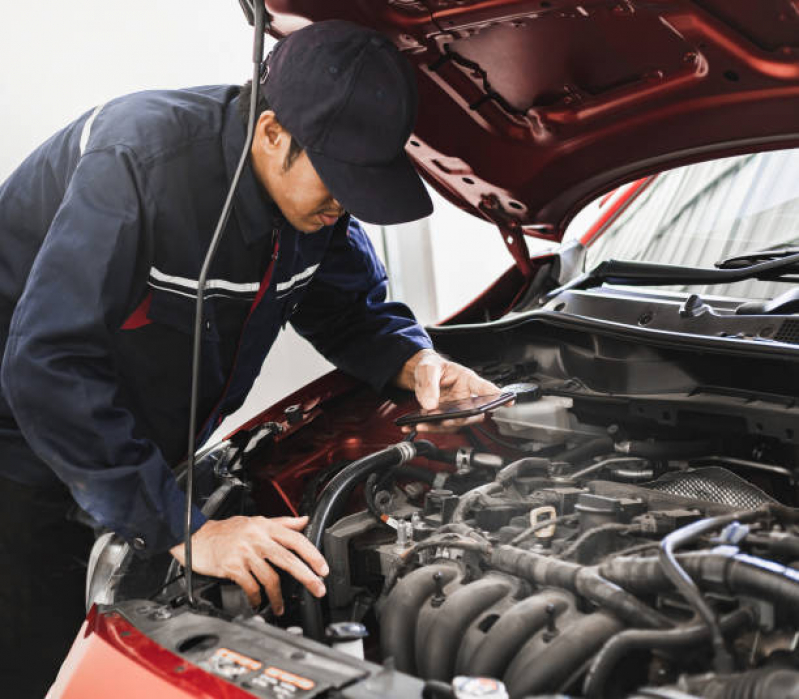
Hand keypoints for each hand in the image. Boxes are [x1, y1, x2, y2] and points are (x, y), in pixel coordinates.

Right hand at [170, 515, 327, 612]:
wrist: (193, 536)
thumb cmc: (225, 531)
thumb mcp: (255, 521)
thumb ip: (281, 522)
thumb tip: (304, 521)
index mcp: (265, 526)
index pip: (296, 539)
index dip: (312, 554)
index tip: (323, 569)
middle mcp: (256, 538)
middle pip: (288, 559)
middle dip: (307, 576)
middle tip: (318, 589)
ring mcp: (244, 552)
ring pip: (270, 577)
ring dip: (277, 597)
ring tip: (280, 606)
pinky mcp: (232, 566)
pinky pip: (251, 586)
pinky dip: (257, 598)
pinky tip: (258, 603)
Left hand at [396, 349, 499, 431]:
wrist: (419, 374)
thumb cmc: (431, 366)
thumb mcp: (428, 368)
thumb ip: (429, 384)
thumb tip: (431, 404)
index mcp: (467, 379)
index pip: (485, 388)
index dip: (498, 396)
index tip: (508, 402)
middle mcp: (465, 396)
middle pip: (473, 413)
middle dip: (462, 419)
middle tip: (446, 420)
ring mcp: (456, 408)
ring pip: (456, 423)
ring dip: (439, 427)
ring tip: (421, 425)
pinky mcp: (445, 416)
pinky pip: (440, 426)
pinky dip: (428, 428)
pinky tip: (415, 426)